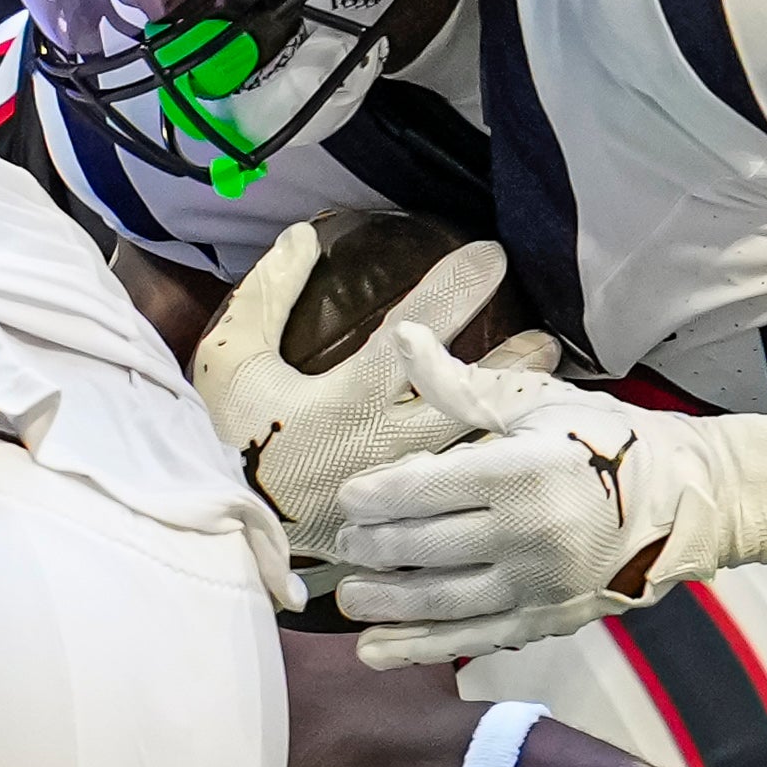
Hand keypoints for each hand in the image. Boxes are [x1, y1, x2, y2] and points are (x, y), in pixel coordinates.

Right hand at [192, 221, 558, 555]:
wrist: (216, 531)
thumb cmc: (228, 439)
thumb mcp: (231, 361)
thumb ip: (266, 296)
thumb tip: (303, 236)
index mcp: (347, 401)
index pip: (415, 334)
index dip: (455, 289)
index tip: (491, 255)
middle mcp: (385, 445)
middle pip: (467, 398)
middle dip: (510, 362)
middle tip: (547, 335)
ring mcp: (401, 489)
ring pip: (475, 446)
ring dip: (511, 411)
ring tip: (549, 382)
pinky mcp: (406, 524)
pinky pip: (464, 494)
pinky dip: (497, 466)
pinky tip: (523, 444)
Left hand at [332, 327, 766, 667]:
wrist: (687, 499)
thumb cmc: (606, 441)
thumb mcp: (539, 401)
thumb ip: (462, 383)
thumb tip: (399, 338)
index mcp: (524, 471)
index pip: (424, 489)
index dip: (376, 496)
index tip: (351, 496)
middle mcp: (529, 533)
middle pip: (422, 547)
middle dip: (372, 546)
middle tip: (347, 542)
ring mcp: (539, 584)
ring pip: (437, 600)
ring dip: (383, 600)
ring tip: (351, 593)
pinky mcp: (547, 620)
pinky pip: (469, 639)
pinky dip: (416, 648)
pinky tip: (374, 648)